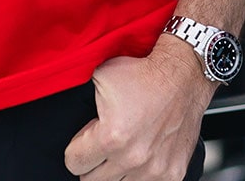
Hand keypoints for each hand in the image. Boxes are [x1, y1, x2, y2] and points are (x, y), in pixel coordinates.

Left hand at [63, 40, 212, 179]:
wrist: (181, 77)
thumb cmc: (143, 75)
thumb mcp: (99, 77)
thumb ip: (79, 101)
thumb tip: (63, 113)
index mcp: (111, 137)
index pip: (74, 163)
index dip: (74, 150)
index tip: (81, 142)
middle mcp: (133, 159)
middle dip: (92, 163)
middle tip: (100, 146)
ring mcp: (154, 170)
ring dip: (115, 171)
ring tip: (121, 149)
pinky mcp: (173, 174)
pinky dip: (139, 175)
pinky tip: (139, 156)